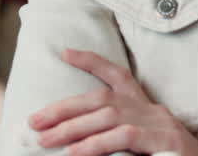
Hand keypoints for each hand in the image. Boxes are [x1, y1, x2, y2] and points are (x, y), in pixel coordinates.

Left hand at [30, 49, 197, 155]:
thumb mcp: (145, 144)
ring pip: (109, 117)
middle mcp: (152, 110)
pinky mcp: (163, 141)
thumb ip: (118, 137)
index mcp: (147, 108)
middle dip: (64, 107)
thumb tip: (76, 142)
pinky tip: (75, 153)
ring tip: (45, 139)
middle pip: (103, 98)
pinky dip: (96, 144)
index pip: (118, 75)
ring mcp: (159, 124)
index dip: (91, 62)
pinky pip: (124, 137)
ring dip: (72, 128)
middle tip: (34, 121)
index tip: (65, 52)